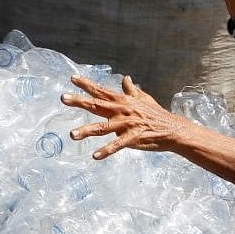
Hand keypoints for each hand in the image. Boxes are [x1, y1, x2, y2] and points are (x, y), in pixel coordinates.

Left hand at [61, 75, 191, 159]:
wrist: (171, 129)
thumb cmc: (156, 114)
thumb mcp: (144, 98)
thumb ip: (131, 90)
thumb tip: (126, 78)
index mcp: (123, 101)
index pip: (102, 90)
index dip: (87, 84)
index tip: (72, 78)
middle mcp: (122, 110)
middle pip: (97, 105)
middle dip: (79, 101)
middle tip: (63, 98)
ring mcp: (126, 125)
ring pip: (103, 127)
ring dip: (86, 131)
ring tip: (72, 135)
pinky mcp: (132, 138)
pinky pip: (117, 145)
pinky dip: (106, 151)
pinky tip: (95, 156)